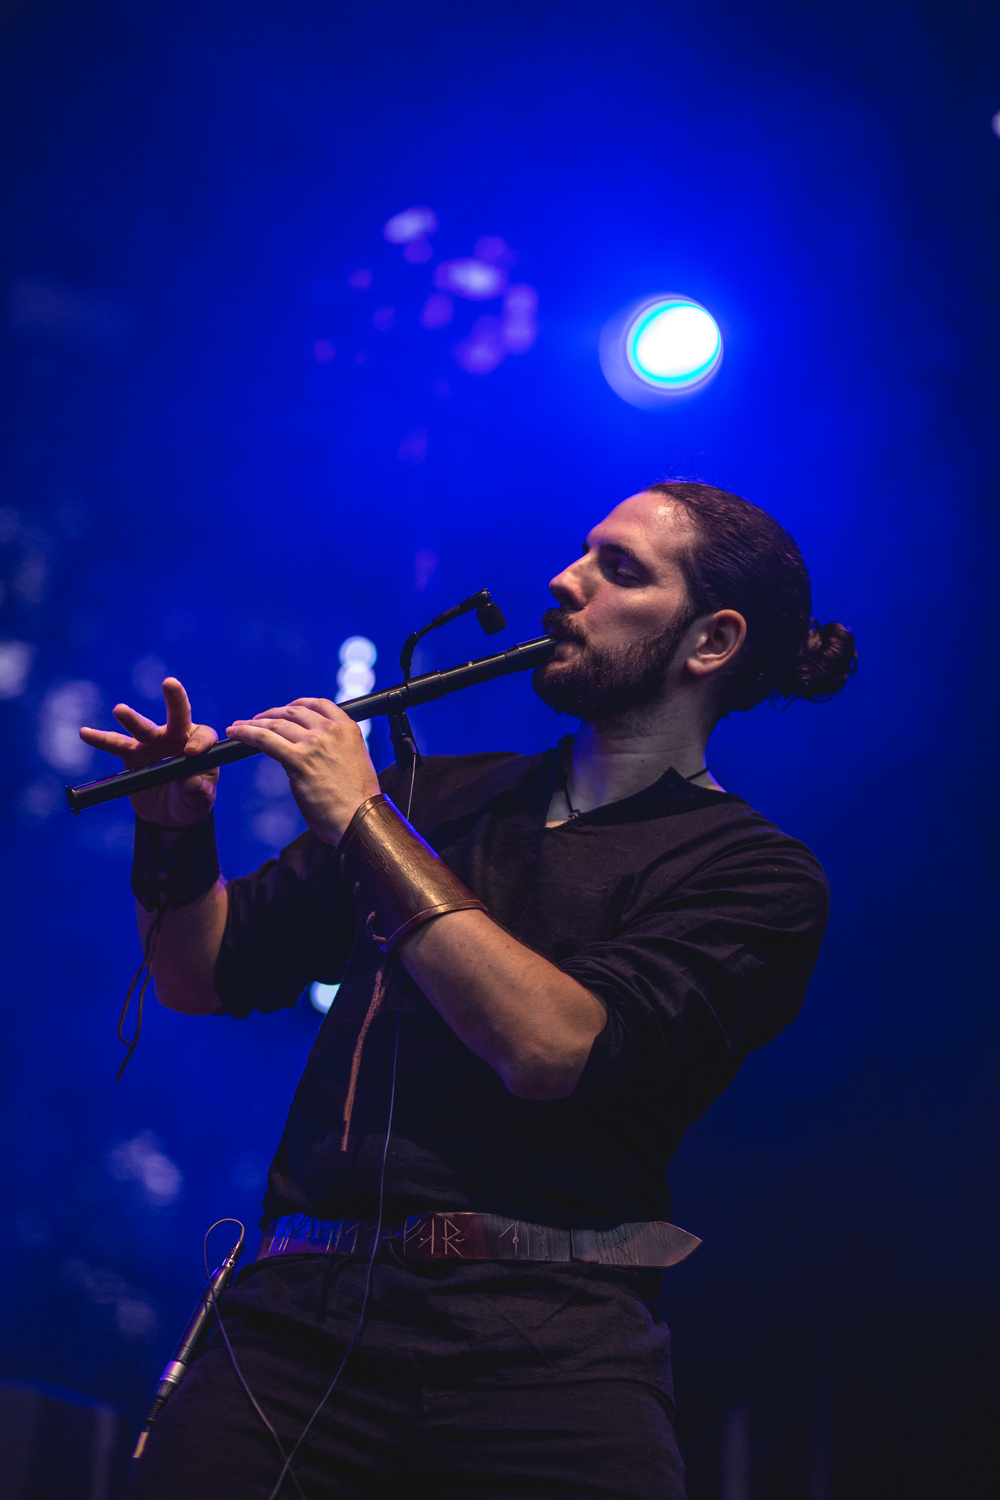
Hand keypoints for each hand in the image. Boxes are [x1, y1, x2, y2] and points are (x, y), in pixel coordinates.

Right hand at [79, 677, 218, 827]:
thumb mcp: (199, 801)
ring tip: (119, 710)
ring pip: (143, 729)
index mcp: (198, 745)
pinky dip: (100, 740)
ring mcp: (152, 745)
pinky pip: (115, 746)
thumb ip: (198, 792)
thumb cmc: (190, 801)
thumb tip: (190, 782)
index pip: (203, 735)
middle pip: (177, 717)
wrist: (168, 814)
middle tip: (170, 683)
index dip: (200, 742)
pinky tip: (85, 733)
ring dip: (131, 719)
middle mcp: (175, 738)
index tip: (191, 753)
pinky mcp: (131, 756)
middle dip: (175, 700)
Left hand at [226, 697, 379, 844]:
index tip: (284, 710)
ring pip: (276, 724)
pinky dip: (246, 734)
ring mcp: (315, 742)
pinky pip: (265, 739)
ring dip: (253, 723)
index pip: (318, 704)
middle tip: (256, 720)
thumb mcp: (353, 762)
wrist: (360, 818)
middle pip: (293, 711)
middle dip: (271, 714)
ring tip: (238, 728)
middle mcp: (331, 730)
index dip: (297, 704)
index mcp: (348, 728)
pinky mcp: (299, 759)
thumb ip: (334, 749)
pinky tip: (235, 734)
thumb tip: (308, 750)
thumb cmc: (357, 800)